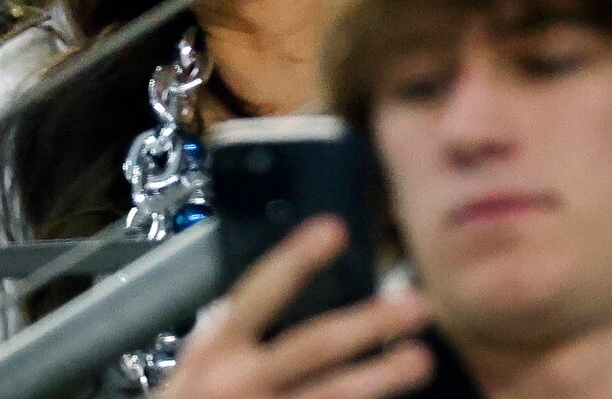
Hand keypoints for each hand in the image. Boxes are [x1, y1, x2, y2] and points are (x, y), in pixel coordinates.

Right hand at [159, 216, 431, 398]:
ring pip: (335, 394)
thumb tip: (257, 301)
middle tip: (412, 304)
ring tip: (420, 358)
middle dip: (366, 322)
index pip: (258, 293)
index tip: (334, 230)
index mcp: (215, 351)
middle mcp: (242, 381)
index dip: (296, 259)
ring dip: (383, 375)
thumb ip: (221, 339)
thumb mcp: (191, 369)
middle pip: (313, 344)